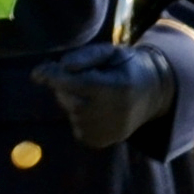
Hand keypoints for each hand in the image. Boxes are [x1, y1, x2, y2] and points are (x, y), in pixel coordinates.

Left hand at [34, 41, 173, 149]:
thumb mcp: (110, 52)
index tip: (40, 72)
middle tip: (73, 78)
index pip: (78, 84)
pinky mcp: (102, 141)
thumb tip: (61, 65)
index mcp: (118, 87)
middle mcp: (115, 113)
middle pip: (71, 100)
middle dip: (63, 88)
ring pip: (72, 114)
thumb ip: (85, 55)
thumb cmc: (125, 67)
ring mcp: (109, 131)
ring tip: (89, 93)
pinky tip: (92, 108)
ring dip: (71, 101)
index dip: (55, 78)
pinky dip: (78, 116)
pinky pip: (77, 127)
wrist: (153, 94)